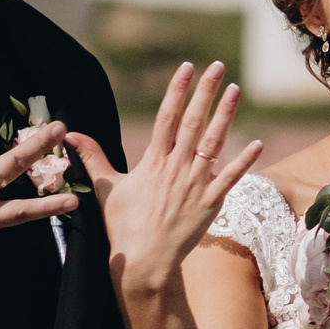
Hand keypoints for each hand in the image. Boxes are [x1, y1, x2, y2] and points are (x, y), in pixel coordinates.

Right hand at [70, 61, 263, 295]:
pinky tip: (258, 142)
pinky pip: (230, 178)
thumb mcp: (105, 188)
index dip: (177, 91)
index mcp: (152, 162)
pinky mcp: (211, 203)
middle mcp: (176, 169)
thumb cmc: (123, 225)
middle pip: (193, 123)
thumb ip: (93, 157)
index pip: (166, 118)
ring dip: (226, 115)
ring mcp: (195, 185)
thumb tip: (72, 134)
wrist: (143, 262)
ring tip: (235, 89)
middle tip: (217, 66)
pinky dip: (244, 161)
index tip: (187, 68)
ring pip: (214, 144)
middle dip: (205, 93)